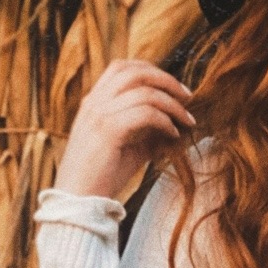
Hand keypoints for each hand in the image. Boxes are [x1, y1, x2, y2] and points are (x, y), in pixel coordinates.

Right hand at [54, 59, 195, 199]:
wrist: (80, 200)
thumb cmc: (104, 176)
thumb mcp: (129, 146)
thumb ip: (148, 129)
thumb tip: (177, 121)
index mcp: (94, 101)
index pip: (122, 68)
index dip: (151, 71)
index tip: (174, 87)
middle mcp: (95, 102)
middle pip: (135, 71)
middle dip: (167, 80)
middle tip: (188, 97)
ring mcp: (99, 114)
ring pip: (144, 91)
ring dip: (172, 103)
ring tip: (187, 120)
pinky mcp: (108, 130)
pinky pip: (145, 113)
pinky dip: (165, 121)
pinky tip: (173, 135)